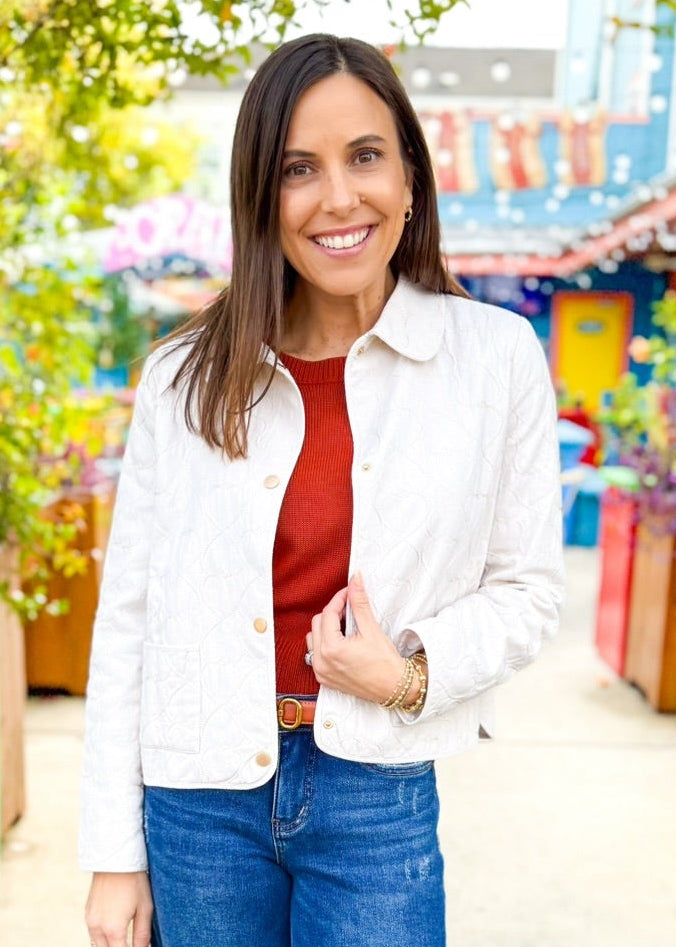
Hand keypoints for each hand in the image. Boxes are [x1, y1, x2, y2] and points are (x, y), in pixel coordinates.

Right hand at [85, 871, 152, 946]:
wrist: (116, 858)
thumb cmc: (134, 881)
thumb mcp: (145, 908)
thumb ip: (142, 935)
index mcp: (113, 929)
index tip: (137, 946)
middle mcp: (98, 928)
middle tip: (130, 941)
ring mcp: (90, 920)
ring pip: (98, 944)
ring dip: (110, 944)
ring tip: (124, 938)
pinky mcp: (87, 913)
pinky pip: (93, 933)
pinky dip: (103, 936)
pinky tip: (114, 927)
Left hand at [306, 572, 418, 704]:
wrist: (393, 688)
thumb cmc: (385, 662)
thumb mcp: (372, 629)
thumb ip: (359, 603)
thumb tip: (355, 580)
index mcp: (331, 649)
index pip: (328, 613)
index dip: (339, 598)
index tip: (350, 591)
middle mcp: (321, 661)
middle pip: (317, 623)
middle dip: (333, 612)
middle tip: (350, 609)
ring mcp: (320, 671)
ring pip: (314, 637)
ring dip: (326, 628)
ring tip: (346, 626)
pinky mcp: (323, 677)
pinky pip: (315, 653)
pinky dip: (325, 643)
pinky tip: (342, 641)